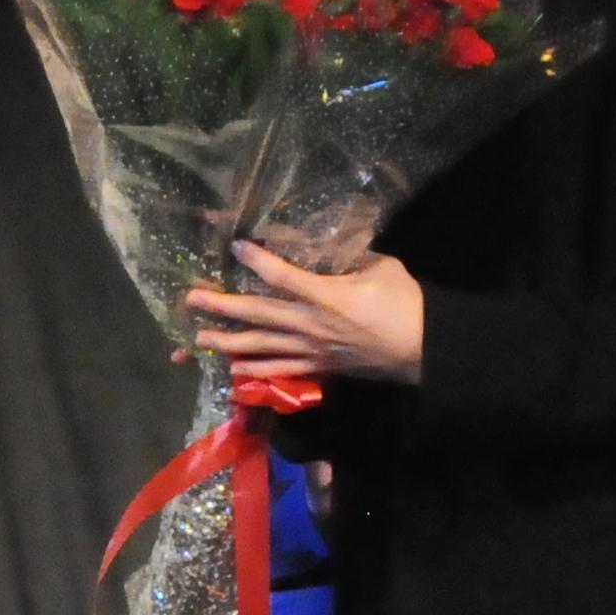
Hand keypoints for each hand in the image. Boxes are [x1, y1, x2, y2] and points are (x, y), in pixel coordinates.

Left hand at [182, 244, 426, 388]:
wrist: (424, 349)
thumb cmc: (406, 304)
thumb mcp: (381, 267)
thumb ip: (350, 256)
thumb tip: (329, 244)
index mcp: (326, 295)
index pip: (281, 276)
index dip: (256, 260)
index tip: (235, 246)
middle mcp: (311, 325)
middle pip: (257, 314)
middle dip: (222, 306)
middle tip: (191, 299)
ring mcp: (312, 350)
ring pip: (261, 347)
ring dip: (227, 343)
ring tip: (199, 339)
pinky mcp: (319, 367)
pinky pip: (280, 369)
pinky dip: (254, 370)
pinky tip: (232, 369)